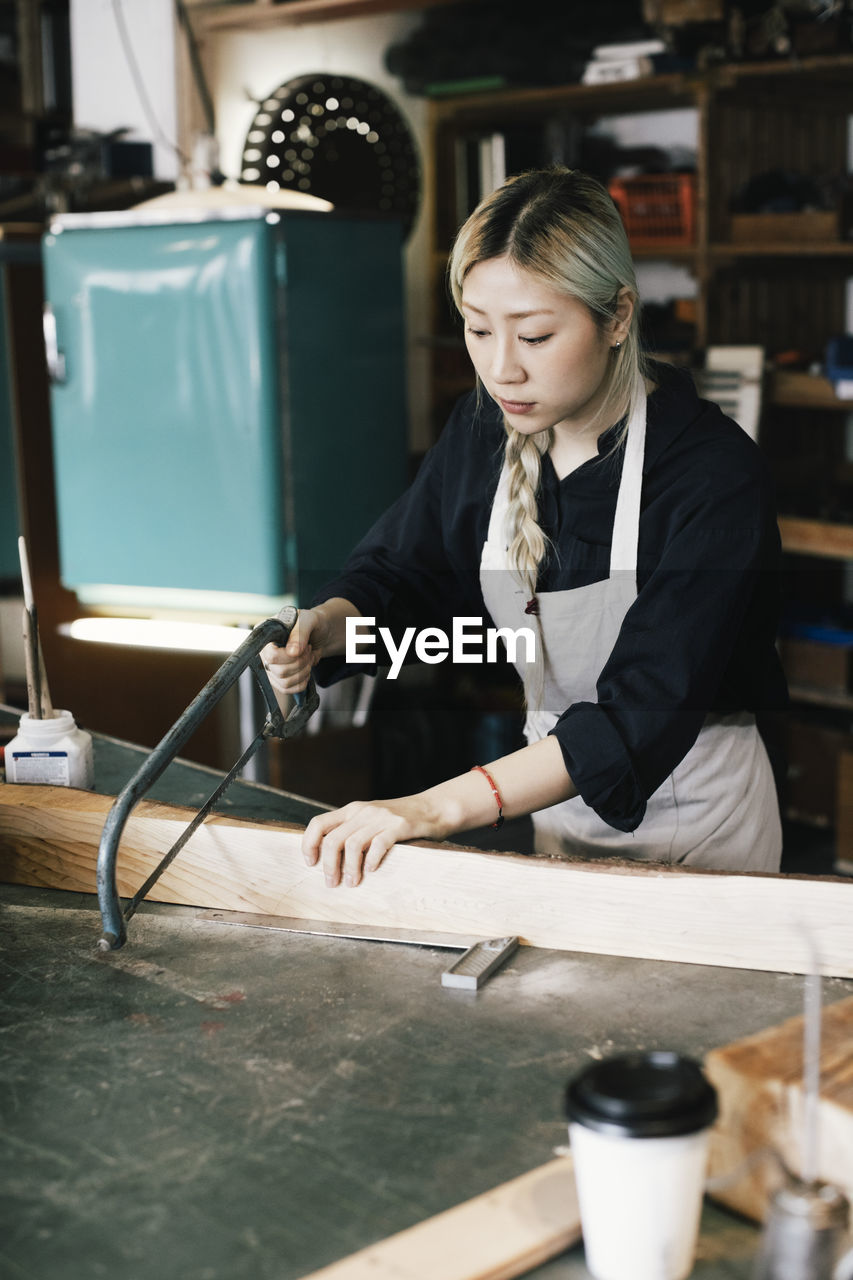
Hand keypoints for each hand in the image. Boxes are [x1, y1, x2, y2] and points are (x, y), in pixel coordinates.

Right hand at [262, 606, 329, 694]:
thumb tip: (292, 652)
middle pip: (279, 671)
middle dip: (301, 663)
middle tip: (309, 651)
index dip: (289, 656)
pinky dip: (301, 682)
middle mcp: (264, 652)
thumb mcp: (308, 620)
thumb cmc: (310, 623)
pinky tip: (306, 670)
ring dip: (303, 672)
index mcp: (265, 635)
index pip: (271, 655)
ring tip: (308, 658)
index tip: (304, 647)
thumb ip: (299, 633)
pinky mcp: (278, 678)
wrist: (319, 632)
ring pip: (284, 682)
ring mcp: (270, 667)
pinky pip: (287, 689)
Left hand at [302, 795, 440, 887]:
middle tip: (332, 883)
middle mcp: (363, 812)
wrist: (434, 808)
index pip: (318, 823)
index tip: (311, 864)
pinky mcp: (400, 826)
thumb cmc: (399, 821)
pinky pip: (378, 844)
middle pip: (333, 839)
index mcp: (352, 810)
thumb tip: (328, 858)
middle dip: (329, 866)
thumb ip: (352, 831)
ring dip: (349, 868)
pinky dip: (371, 860)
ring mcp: (381, 818)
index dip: (309, 844)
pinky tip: (373, 870)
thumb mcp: (371, 820)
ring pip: (352, 844)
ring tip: (352, 883)